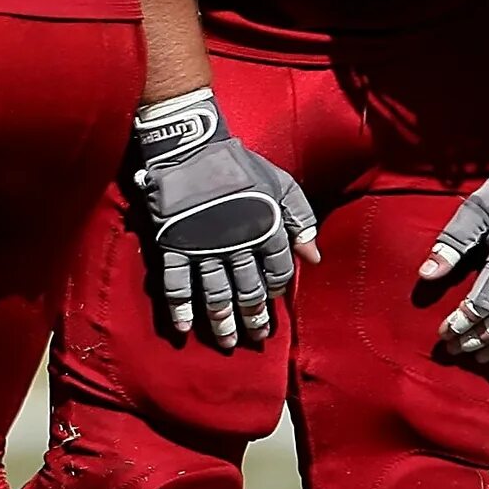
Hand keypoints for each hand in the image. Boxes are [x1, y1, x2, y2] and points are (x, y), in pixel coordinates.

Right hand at [128, 88, 316, 349]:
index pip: (278, 271)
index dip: (278, 289)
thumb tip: (314, 257)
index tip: (273, 302)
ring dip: (222, 320)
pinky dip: (179, 306)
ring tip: (227, 342)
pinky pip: (176, 281)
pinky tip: (184, 327)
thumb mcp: (281, 183)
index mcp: (266, 227)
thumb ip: (301, 218)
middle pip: (248, 289)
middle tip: (255, 338)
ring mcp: (203, 245)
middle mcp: (237, 242)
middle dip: (253, 316)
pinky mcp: (174, 242)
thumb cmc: (239, 164)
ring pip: (216, 292)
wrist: (191, 146)